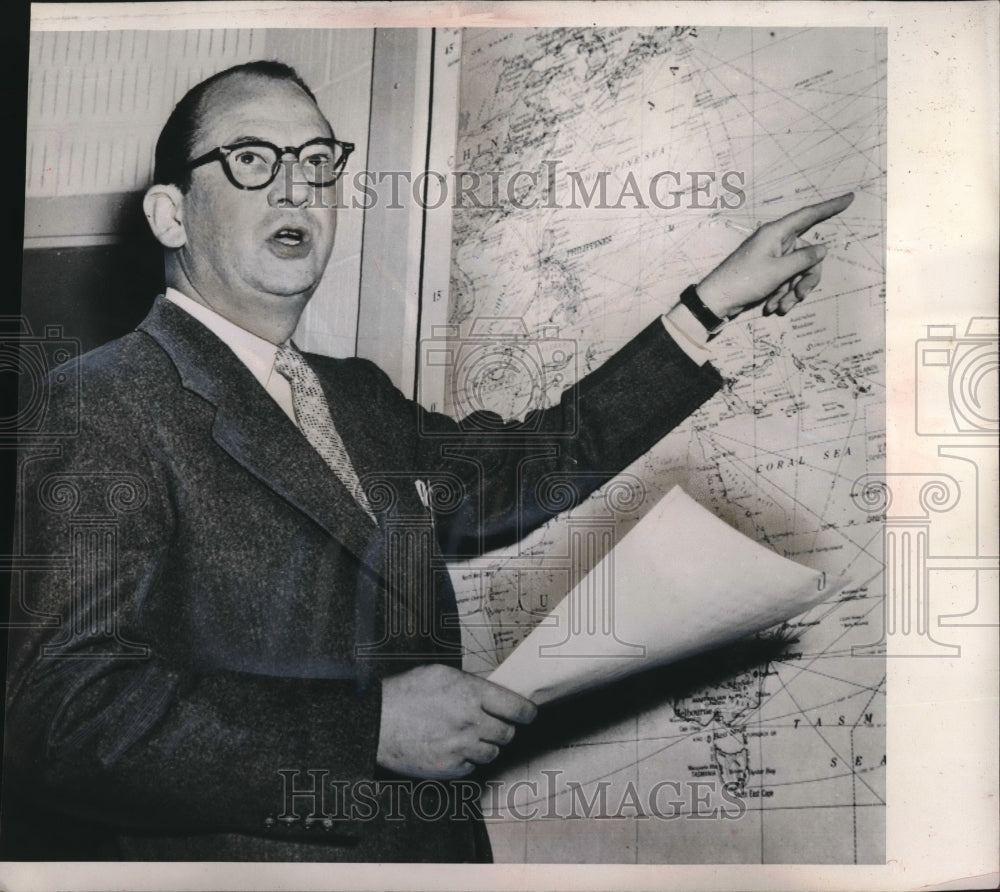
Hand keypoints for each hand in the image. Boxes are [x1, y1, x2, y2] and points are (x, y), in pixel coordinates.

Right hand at [376, 663, 536, 778]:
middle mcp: (471, 722)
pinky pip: (472, 766)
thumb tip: (494, 695)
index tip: (527, 714)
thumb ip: (471, 685)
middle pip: (507, 733)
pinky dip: (467, 759)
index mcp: (471, 694)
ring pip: (493, 752)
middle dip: (503, 728)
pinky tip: (453, 747)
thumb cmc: (406, 693)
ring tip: (467, 735)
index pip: (517, 709)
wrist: (376, 722)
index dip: (526, 713)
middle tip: (491, 723)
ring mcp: (461, 748)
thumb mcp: (441, 674)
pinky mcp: (449, 768)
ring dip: (486, 745)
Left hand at [696, 193, 854, 319]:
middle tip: (799, 296)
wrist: (718, 300)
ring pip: (798, 271)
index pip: (809, 215)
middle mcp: (776, 241)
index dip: (830, 207)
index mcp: (776, 233)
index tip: (849, 197)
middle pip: (808, 255)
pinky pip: (786, 279)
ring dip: (792, 291)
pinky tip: (773, 306)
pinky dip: (783, 293)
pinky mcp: (768, 271)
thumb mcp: (779, 271)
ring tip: (781, 306)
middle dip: (806, 278)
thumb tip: (822, 249)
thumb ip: (804, 259)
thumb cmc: (744, 281)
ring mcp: (772, 256)